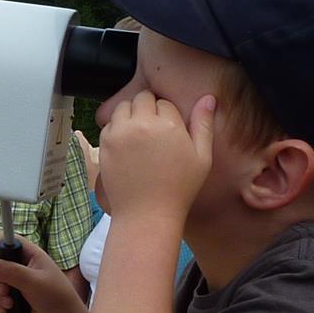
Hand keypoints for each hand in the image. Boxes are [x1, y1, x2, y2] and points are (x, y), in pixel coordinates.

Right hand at [0, 240, 76, 312]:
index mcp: (28, 253)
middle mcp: (18, 264)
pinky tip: (6, 310)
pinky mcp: (9, 294)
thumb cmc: (57, 297)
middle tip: (5, 292)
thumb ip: (10, 272)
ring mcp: (12, 280)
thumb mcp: (34, 282)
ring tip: (9, 305)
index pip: (2, 240)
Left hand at [98, 90, 214, 224]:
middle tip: (154, 131)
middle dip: (148, 108)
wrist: (146, 214)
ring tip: (140, 136)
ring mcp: (120, 133)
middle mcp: (141, 123)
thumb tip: (209, 98)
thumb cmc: (179, 188)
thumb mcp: (202, 157)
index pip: (165, 102)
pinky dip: (117, 129)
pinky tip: (127, 146)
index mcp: (168, 124)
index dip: (168, 115)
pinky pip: (109, 124)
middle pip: (142, 98)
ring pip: (123, 107)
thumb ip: (204, 124)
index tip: (169, 132)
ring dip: (131, 115)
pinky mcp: (105, 144)